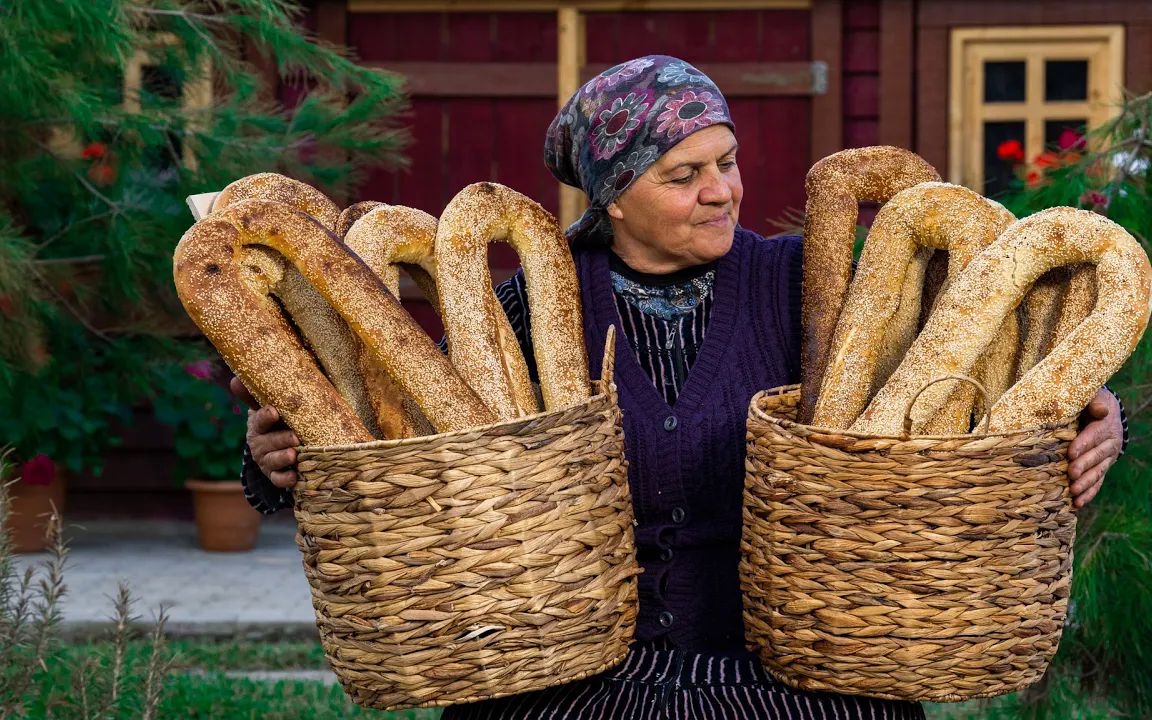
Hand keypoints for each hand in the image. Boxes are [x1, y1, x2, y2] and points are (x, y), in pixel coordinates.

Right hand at [231, 377, 299, 488]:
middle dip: (280, 440)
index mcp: (258, 426)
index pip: (259, 420)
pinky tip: (295, 477)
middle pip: (268, 443)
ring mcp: (267, 461)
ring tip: (294, 454)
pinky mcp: (275, 475)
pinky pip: (278, 479)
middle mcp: (260, 444)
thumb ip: (254, 395)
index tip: (273, 411)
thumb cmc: (275, 423)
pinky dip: (285, 479)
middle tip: (294, 437)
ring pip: (273, 461)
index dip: (265, 417)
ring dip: (283, 458)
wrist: (277, 447)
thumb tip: (234, 378)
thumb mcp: (265, 408)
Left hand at [1067, 388, 1122, 508]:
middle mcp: (1109, 444)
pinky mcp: (1102, 468)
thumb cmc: (1090, 402)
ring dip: (1086, 483)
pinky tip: (1077, 503)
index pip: (1093, 436)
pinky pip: (1097, 482)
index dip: (1083, 444)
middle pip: (1096, 456)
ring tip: (1074, 492)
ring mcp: (1107, 458)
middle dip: (1084, 466)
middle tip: (1070, 474)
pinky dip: (1089, 493)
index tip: (1070, 453)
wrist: (1104, 412)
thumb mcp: (1092, 396)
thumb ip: (1094, 401)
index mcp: (1105, 426)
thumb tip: (1100, 409)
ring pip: (1098, 472)